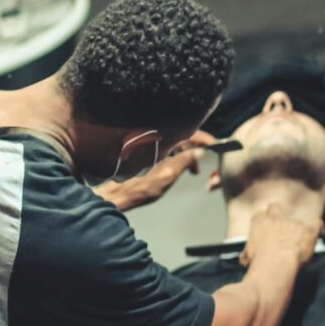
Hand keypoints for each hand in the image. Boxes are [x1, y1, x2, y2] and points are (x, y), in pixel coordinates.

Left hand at [94, 130, 214, 211]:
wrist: (110, 194)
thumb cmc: (135, 189)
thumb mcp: (165, 177)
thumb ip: (184, 162)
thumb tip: (199, 152)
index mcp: (159, 138)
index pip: (188, 131)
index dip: (203, 138)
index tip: (214, 146)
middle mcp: (152, 136)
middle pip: (179, 134)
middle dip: (193, 149)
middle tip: (197, 168)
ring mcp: (144, 141)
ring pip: (170, 140)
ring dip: (182, 153)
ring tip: (187, 171)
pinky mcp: (139, 148)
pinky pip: (161, 145)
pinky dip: (171, 154)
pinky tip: (172, 167)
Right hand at [240, 204, 321, 268]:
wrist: (275, 266)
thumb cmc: (258, 262)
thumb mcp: (248, 256)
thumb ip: (248, 252)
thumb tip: (244, 259)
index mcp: (259, 222)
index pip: (259, 215)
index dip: (263, 221)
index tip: (264, 229)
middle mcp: (276, 218)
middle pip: (275, 207)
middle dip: (277, 214)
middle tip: (279, 226)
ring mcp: (294, 223)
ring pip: (298, 219)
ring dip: (298, 227)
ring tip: (299, 238)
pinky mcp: (308, 230)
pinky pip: (317, 224)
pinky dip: (318, 228)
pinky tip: (320, 234)